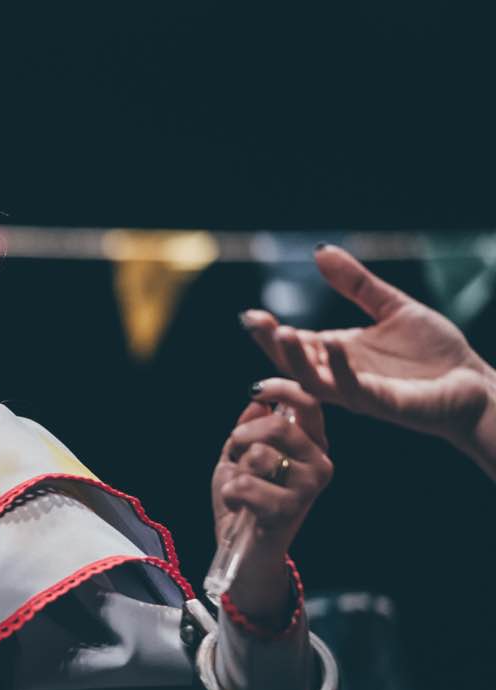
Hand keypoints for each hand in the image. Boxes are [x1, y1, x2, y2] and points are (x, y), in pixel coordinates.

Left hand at [212, 380, 331, 621]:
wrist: (243, 550)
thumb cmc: (244, 500)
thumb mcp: (239, 457)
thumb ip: (248, 429)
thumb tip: (258, 401)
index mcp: (312, 444)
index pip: (310, 403)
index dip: (283, 389)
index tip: (257, 389)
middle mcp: (320, 462)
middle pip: (278, 426)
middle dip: (242, 437)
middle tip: (236, 456)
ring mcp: (310, 487)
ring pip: (259, 455)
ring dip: (236, 471)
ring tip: (240, 489)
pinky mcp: (292, 509)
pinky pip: (247, 484)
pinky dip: (231, 493)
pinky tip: (238, 506)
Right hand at [241, 245, 495, 476]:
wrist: (474, 383)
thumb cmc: (435, 353)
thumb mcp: (391, 307)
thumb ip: (355, 283)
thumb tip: (320, 251)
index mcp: (338, 354)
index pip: (294, 344)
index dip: (270, 332)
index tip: (250, 315)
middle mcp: (340, 374)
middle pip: (294, 364)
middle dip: (272, 344)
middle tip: (254, 322)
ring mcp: (358, 392)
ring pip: (314, 381)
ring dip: (296, 359)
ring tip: (284, 332)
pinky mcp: (381, 403)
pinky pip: (352, 389)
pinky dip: (340, 368)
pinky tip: (333, 343)